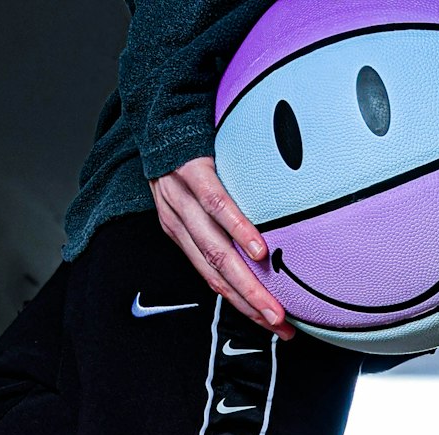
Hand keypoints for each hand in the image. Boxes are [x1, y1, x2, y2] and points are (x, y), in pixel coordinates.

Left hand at [150, 157, 294, 339]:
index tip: (272, 325)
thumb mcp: (193, 193)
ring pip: (215, 252)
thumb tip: (257, 243)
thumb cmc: (187, 152)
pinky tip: (259, 251)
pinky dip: (238, 231)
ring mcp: (183, 199)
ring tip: (273, 306)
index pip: (213, 280)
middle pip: (216, 275)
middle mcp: (179, 222)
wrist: (159, 105)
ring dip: (246, 284)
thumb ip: (218, 221)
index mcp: (181, 232)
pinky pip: (216, 205)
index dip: (242, 306)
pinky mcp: (192, 171)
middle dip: (249, 306)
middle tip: (279, 326)